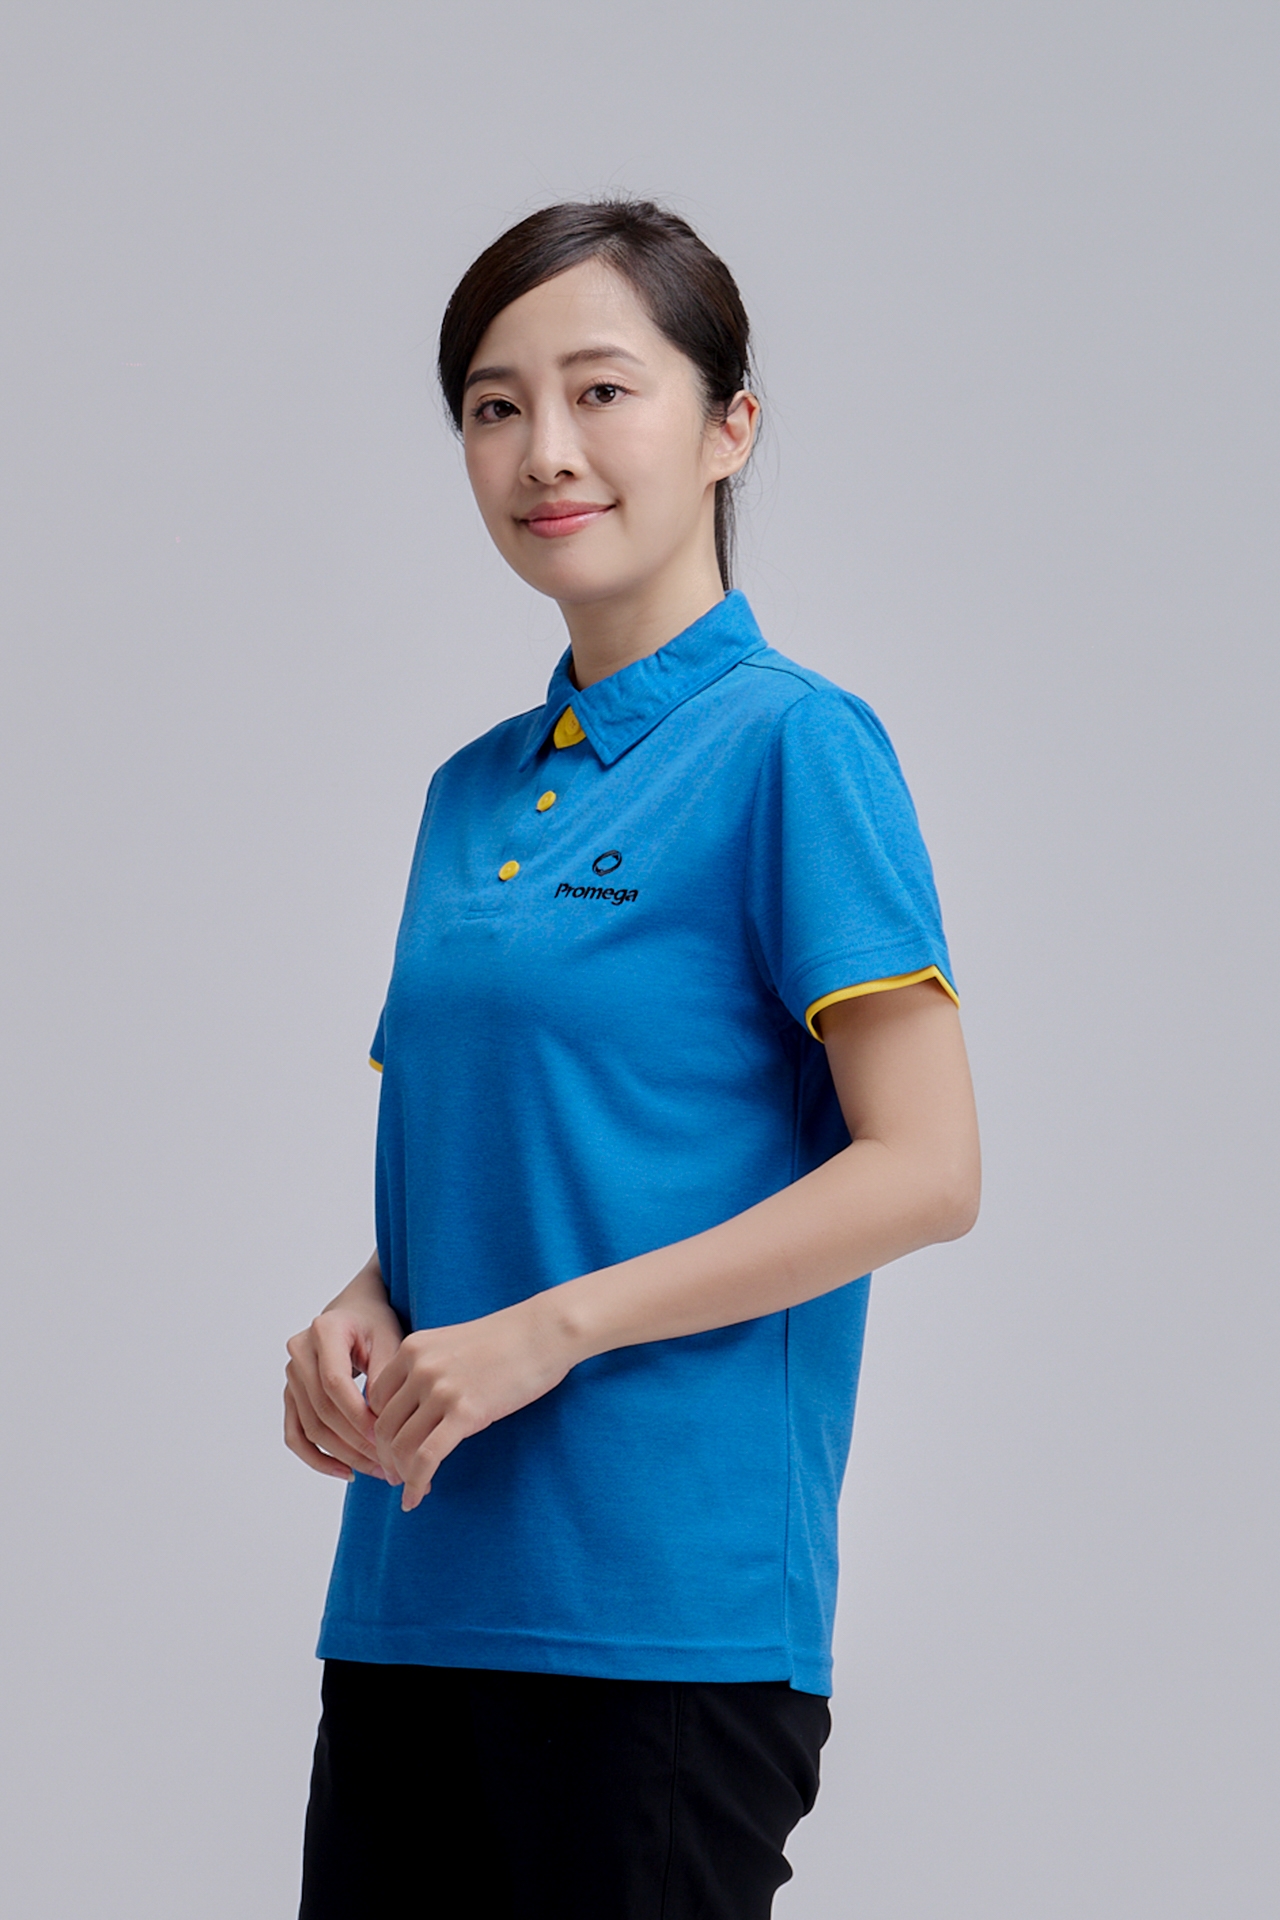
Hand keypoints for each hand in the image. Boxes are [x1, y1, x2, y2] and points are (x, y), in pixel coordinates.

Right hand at [284, 1258, 404, 1482]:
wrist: (357, 1311)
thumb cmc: (377, 1323)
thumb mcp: (392, 1338)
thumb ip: (386, 1375)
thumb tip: (383, 1421)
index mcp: (325, 1330)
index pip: (334, 1382)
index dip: (357, 1414)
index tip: (385, 1438)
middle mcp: (300, 1351)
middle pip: (322, 1409)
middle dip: (355, 1441)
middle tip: (389, 1463)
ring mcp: (291, 1375)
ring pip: (310, 1426)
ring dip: (343, 1454)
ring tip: (378, 1470)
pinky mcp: (292, 1395)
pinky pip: (296, 1434)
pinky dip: (317, 1457)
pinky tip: (346, 1471)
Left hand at [367, 1294, 576, 1510]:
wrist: (545, 1330)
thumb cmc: (507, 1339)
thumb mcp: (453, 1345)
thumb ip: (427, 1369)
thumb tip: (414, 1409)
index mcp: (413, 1348)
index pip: (375, 1400)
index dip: (377, 1431)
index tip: (389, 1449)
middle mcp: (420, 1367)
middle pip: (383, 1426)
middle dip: (385, 1458)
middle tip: (395, 1476)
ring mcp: (441, 1389)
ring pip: (400, 1445)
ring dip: (400, 1474)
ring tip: (409, 1488)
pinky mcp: (466, 1412)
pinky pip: (427, 1458)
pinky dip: (415, 1483)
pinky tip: (415, 1498)